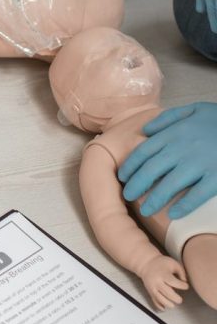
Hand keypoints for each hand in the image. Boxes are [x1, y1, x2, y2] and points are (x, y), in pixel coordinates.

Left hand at [119, 103, 216, 218]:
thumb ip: (167, 118)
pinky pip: (198, 194)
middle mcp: (183, 148)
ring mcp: (201, 163)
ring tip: (145, 211)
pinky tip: (174, 214)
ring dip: (155, 199)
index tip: (122, 177)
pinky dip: (185, 205)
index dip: (131, 166)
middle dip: (137, 185)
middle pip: (151, 170)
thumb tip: (145, 130)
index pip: (144, 151)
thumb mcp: (193, 109)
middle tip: (128, 197)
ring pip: (170, 184)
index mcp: (175, 133)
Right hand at [139, 255, 187, 310]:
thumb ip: (182, 272)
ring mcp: (152, 287)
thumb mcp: (173, 263)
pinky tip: (164, 307)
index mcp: (163, 274)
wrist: (146, 263)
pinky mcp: (150, 291)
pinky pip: (154, 301)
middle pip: (168, 293)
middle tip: (180, 299)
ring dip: (168, 304)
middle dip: (176, 298)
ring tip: (173, 303)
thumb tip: (185, 282)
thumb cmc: (161, 263)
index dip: (182, 286)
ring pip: (160, 299)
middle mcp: (157, 281)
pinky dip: (159, 306)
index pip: (174, 283)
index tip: (185, 285)